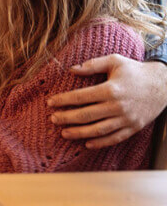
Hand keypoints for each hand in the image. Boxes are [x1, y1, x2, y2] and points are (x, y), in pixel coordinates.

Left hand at [48, 57, 166, 148]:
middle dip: (66, 118)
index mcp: (111, 89)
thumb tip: (71, 69)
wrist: (163, 84)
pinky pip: (115, 138)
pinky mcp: (134, 127)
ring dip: (79, 133)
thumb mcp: (115, 61)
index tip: (50, 102)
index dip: (63, 100)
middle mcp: (118, 106)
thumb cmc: (135, 71)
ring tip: (64, 133)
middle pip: (86, 116)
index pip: (80, 97)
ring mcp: (127, 119)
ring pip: (98, 130)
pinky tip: (87, 144)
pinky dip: (100, 143)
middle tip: (53, 119)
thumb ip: (92, 65)